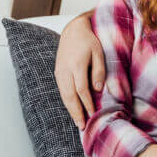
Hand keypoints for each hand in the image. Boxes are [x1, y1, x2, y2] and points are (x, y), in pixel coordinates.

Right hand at [53, 12, 104, 129]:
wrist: (73, 31)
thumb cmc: (89, 41)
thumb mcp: (99, 53)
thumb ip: (99, 71)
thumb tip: (98, 90)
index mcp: (76, 65)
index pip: (81, 89)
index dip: (87, 103)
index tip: (94, 114)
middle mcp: (65, 70)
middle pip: (69, 96)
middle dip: (76, 112)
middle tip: (82, 126)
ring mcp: (59, 72)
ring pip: (63, 95)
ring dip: (70, 110)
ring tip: (78, 122)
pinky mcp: (57, 73)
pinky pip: (61, 90)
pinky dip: (67, 102)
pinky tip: (73, 109)